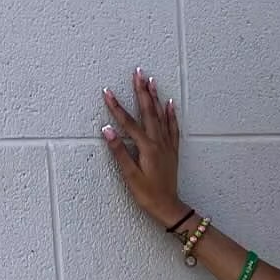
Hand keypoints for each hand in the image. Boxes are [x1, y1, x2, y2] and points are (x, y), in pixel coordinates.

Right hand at [100, 68, 181, 225]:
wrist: (169, 207)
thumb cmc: (148, 195)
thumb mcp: (130, 176)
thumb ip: (119, 152)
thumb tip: (107, 130)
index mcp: (147, 148)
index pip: (128, 122)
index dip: (116, 107)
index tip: (107, 91)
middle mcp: (159, 143)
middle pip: (148, 112)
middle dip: (142, 91)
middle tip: (138, 72)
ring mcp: (167, 146)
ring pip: (161, 116)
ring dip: (155, 98)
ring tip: (152, 81)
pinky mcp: (172, 151)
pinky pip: (172, 128)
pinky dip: (170, 114)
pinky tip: (170, 104)